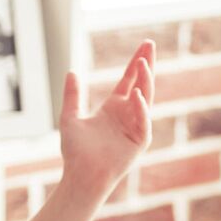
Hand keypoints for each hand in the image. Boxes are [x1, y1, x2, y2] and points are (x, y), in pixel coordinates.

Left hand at [59, 40, 154, 197]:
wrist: (81, 176)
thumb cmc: (76, 152)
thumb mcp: (70, 117)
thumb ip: (72, 96)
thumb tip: (71, 72)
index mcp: (114, 107)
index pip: (129, 79)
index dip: (137, 62)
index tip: (145, 44)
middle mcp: (128, 114)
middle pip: (142, 83)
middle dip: (146, 64)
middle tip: (150, 44)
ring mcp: (136, 126)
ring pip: (145, 98)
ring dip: (145, 81)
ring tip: (142, 63)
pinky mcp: (140, 141)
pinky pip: (143, 121)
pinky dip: (140, 108)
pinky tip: (136, 95)